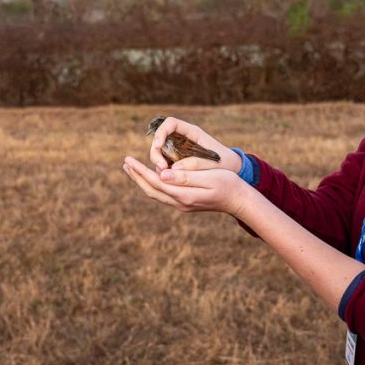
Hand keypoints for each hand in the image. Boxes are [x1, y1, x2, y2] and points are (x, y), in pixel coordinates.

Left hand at [123, 156, 251, 216]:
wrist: (239, 200)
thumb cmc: (228, 184)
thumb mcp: (208, 177)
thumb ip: (186, 176)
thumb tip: (162, 175)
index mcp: (184, 194)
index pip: (155, 181)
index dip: (140, 171)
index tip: (129, 160)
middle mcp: (180, 202)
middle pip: (151, 190)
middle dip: (137, 176)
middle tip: (125, 162)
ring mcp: (182, 205)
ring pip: (155, 193)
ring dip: (142, 181)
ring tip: (133, 170)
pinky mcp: (186, 204)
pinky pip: (163, 195)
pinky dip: (152, 185)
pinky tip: (151, 178)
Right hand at [148, 117, 240, 172]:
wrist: (231, 169)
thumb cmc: (224, 163)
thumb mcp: (212, 162)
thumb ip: (194, 163)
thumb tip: (173, 168)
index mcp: (192, 132)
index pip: (170, 123)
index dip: (161, 132)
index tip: (158, 146)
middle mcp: (182, 138)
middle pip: (160, 138)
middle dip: (156, 152)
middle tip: (161, 167)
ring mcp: (178, 149)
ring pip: (159, 151)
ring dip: (157, 162)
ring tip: (164, 175)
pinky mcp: (176, 160)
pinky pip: (164, 162)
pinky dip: (162, 170)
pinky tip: (166, 179)